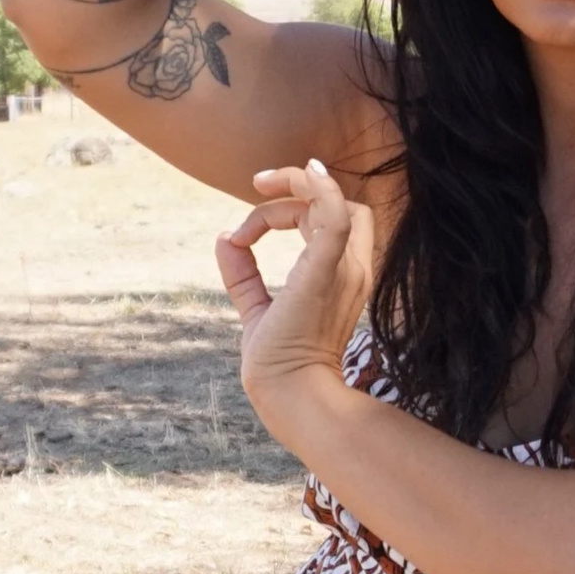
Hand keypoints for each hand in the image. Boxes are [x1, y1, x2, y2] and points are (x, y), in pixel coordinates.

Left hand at [215, 158, 375, 408]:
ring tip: (259, 189)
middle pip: (337, 206)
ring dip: (297, 187)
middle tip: (257, 189)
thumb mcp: (256, 310)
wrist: (290, 397)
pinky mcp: (324, 272)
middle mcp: (350, 268)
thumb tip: (224, 236)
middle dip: (299, 190)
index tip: (249, 225)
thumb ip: (243, 274)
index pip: (333, 220)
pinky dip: (321, 190)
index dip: (297, 206)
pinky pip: (336, 217)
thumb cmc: (278, 365)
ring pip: (334, 203)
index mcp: (341, 276)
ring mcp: (342, 269)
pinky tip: (296, 176)